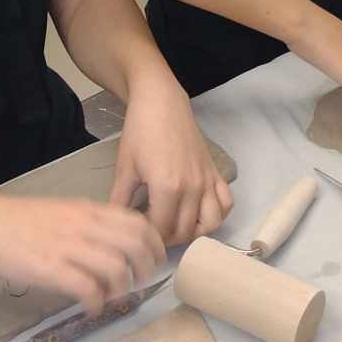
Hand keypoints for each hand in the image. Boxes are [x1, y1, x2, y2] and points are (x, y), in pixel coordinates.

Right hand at [0, 193, 164, 312]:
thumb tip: (112, 247)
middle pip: (136, 246)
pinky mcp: (51, 269)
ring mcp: (69, 247)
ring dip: (123, 289)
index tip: (155, 261)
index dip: (154, 245)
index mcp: (89, 210)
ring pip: (117, 268)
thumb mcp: (62, 211)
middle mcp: (85, 226)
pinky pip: (88, 289)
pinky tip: (91, 308)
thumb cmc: (17, 220)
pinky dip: (97, 303)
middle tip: (141, 284)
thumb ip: (89, 225)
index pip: (138, 223)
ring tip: (115, 298)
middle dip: (147, 269)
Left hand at [110, 77, 233, 243]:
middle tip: (151, 231)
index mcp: (168, 188)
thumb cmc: (140, 132)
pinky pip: (226, 203)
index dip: (148, 237)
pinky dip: (217, 214)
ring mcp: (207, 180)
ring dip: (194, 231)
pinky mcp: (216, 172)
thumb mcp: (124, 169)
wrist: (161, 103)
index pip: (161, 230)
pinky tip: (199, 212)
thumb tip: (115, 223)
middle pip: (184, 231)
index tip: (137, 232)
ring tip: (176, 225)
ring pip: (211, 223)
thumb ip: (120, 201)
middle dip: (167, 238)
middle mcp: (193, 188)